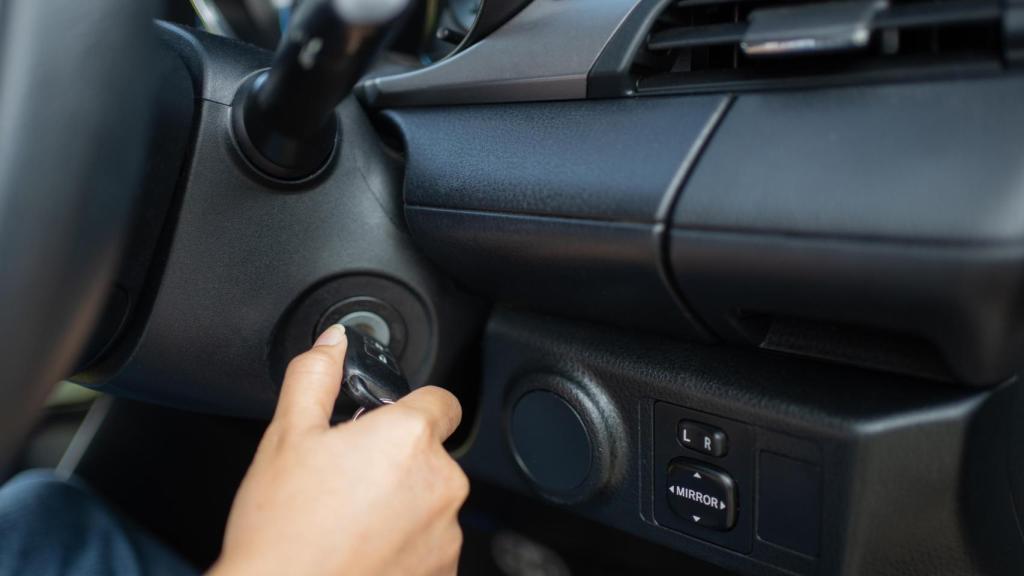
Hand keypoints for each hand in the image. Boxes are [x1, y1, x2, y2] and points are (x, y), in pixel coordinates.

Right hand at [209, 325, 468, 575]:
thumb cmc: (282, 530)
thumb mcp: (286, 437)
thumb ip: (315, 377)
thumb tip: (334, 342)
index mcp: (409, 437)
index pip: (440, 400)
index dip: (409, 407)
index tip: (381, 425)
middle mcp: (442, 482)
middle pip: (431, 454)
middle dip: (396, 461)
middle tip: (345, 481)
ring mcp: (447, 532)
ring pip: (430, 501)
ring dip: (402, 505)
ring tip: (347, 522)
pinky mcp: (443, 570)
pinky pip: (430, 544)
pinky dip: (404, 545)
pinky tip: (361, 550)